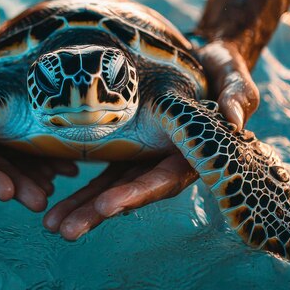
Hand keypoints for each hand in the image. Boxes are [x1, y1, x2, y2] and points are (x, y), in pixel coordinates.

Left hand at [43, 40, 258, 239]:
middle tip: (66, 230)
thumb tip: (236, 119)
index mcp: (192, 151)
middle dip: (99, 211)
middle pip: (131, 191)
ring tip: (51, 224)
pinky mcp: (127, 149)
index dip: (139, 192)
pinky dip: (80, 187)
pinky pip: (101, 172)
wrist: (200, 59)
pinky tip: (54, 201)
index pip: (165, 178)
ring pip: (111, 187)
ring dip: (82, 207)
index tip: (110, 206)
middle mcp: (165, 160)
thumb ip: (238, 95)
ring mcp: (144, 157)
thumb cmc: (220, 67)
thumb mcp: (232, 74)